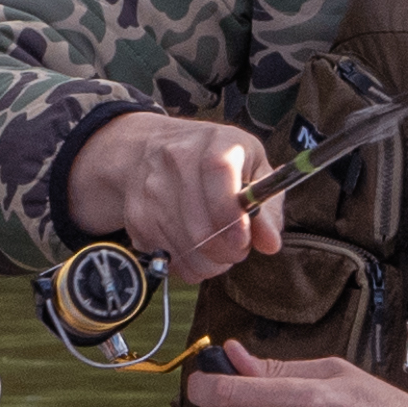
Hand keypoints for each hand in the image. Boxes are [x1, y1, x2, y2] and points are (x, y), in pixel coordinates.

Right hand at [68, 111, 284, 279]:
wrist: (147, 150)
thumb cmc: (209, 158)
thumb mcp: (250, 165)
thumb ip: (268, 204)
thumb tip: (271, 242)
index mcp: (214, 141)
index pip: (219, 172)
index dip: (233, 216)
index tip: (244, 240)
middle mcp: (177, 160)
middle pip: (202, 227)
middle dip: (228, 251)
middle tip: (237, 248)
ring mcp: (152, 190)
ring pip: (187, 250)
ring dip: (210, 262)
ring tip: (218, 248)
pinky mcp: (136, 218)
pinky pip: (169, 259)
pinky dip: (189, 264)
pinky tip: (195, 247)